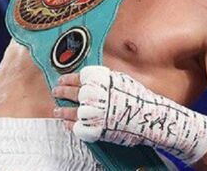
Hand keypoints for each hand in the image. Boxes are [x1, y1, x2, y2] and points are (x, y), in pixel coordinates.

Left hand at [52, 66, 206, 163]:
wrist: (151, 117)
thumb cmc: (137, 97)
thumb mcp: (120, 80)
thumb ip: (103, 79)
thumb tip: (88, 77)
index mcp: (100, 80)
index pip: (78, 77)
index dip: (68, 79)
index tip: (62, 80)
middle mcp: (94, 95)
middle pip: (71, 92)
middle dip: (61, 92)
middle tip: (56, 92)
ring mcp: (94, 113)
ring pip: (71, 111)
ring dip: (62, 111)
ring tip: (57, 111)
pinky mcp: (95, 129)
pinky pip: (77, 128)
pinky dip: (70, 126)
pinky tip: (67, 124)